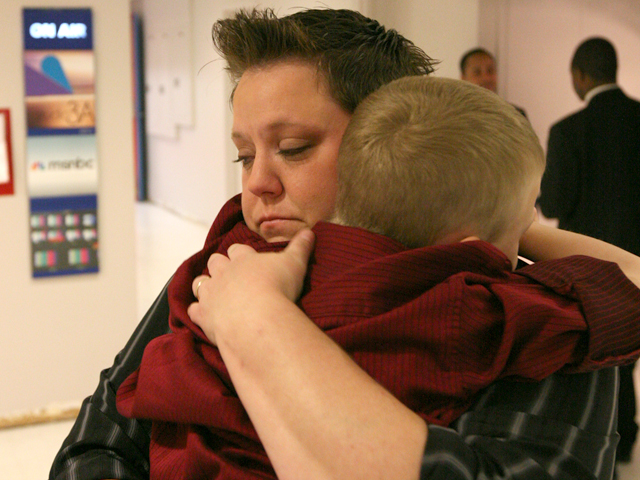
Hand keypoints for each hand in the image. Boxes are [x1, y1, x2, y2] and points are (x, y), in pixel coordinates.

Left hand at [187, 229, 315, 344]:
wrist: (259, 317)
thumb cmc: (278, 287)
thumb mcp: (295, 263)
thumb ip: (301, 247)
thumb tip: (309, 231)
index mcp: (243, 258)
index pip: (237, 249)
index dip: (240, 253)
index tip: (244, 257)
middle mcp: (223, 272)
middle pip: (215, 262)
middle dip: (219, 266)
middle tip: (229, 275)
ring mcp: (211, 293)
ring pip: (200, 283)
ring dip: (205, 286)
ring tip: (214, 293)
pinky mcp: (204, 315)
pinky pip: (194, 310)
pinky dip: (198, 312)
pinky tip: (205, 316)